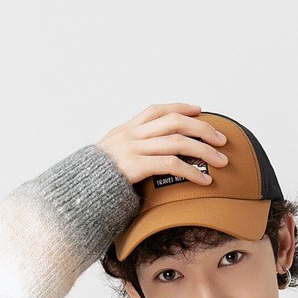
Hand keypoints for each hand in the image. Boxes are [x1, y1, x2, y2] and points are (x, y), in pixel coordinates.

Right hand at [95, 102, 229, 188]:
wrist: (76, 189)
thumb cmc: (94, 178)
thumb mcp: (110, 155)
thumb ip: (128, 150)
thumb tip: (146, 154)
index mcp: (126, 129)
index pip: (157, 110)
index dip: (180, 108)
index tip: (198, 109)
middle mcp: (131, 135)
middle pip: (174, 121)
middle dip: (202, 128)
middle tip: (221, 139)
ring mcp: (133, 149)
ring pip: (177, 141)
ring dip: (204, 151)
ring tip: (220, 161)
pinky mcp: (135, 166)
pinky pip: (170, 164)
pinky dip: (191, 171)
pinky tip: (203, 180)